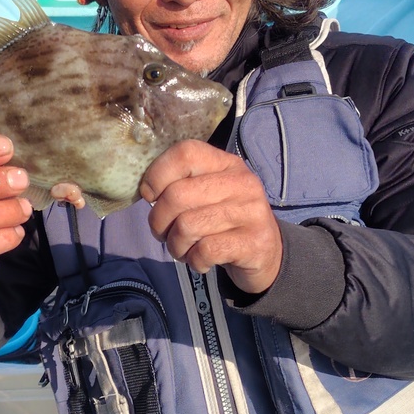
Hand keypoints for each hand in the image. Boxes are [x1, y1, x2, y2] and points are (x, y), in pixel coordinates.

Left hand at [139, 140, 282, 294]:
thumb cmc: (224, 222)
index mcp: (226, 164)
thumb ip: (181, 186)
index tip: (150, 196)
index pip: (185, 153)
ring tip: (184, 249)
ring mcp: (251, 212)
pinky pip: (205, 251)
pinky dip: (194, 261)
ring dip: (176, 245)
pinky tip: (201, 261)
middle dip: (159, 221)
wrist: (266, 255)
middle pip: (178, 194)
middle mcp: (242, 182)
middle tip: (164, 233)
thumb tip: (147, 192)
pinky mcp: (254, 243)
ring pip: (187, 226)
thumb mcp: (207, 195)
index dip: (157, 174)